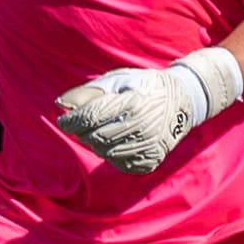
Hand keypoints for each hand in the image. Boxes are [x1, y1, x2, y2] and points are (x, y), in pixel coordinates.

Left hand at [56, 67, 205, 174]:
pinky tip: (119, 140)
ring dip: (97, 142)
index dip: (71, 121)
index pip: (91, 117)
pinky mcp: (151, 160)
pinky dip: (112, 153)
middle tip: (87, 122)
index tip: (64, 121)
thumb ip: (89, 92)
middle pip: (95, 137)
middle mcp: (142, 127)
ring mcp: (148, 146)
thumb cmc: (143, 87)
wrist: (182, 101)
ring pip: (105, 152)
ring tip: (105, 129)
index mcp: (132, 103)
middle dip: (84, 131)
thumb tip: (60, 103)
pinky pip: (119, 163)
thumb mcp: (118, 80)